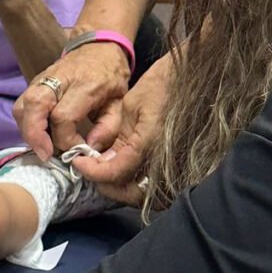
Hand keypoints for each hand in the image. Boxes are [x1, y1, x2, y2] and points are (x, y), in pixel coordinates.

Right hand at [14, 37, 130, 159]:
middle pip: (35, 105)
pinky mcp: (35, 80)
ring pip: (23, 104)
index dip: (66, 139)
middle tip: (46, 154)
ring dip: (27, 130)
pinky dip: (25, 122)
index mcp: (85, 84)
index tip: (77, 150)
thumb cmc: (111, 76)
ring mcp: (43, 77)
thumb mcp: (119, 102)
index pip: (63, 116)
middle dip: (35, 135)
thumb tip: (89, 150)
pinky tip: (38, 134)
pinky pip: (22, 104)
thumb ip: (107, 128)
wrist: (99, 47)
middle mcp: (60, 78)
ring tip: (41, 146)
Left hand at [70, 53, 171, 204]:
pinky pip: (159, 189)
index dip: (92, 171)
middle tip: (91, 171)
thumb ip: (119, 138)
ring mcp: (177, 166)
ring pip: (147, 196)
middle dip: (107, 186)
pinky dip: (140, 188)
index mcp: (149, 143)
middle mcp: (164, 161)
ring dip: (124, 191)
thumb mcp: (133, 106)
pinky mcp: (183, 166)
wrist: (192, 76)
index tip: (78, 162)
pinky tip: (128, 174)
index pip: (115, 172)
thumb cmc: (162, 84)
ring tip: (107, 174)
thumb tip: (102, 160)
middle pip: (131, 194)